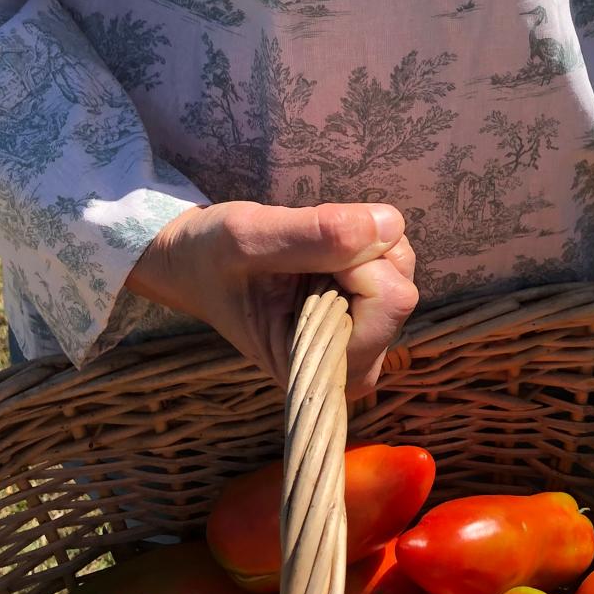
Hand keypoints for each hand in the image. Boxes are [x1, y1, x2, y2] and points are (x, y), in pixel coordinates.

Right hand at [125, 201, 417, 397]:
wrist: (193, 265)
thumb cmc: (209, 258)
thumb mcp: (244, 236)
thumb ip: (313, 235)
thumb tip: (389, 225)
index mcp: (317, 367)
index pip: (389, 300)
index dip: (355, 261)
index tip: (301, 254)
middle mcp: (349, 367)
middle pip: (400, 291)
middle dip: (359, 255)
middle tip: (302, 255)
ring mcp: (361, 346)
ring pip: (399, 275)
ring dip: (361, 249)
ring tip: (306, 257)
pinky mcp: (365, 323)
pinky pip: (391, 270)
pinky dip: (362, 250)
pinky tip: (319, 261)